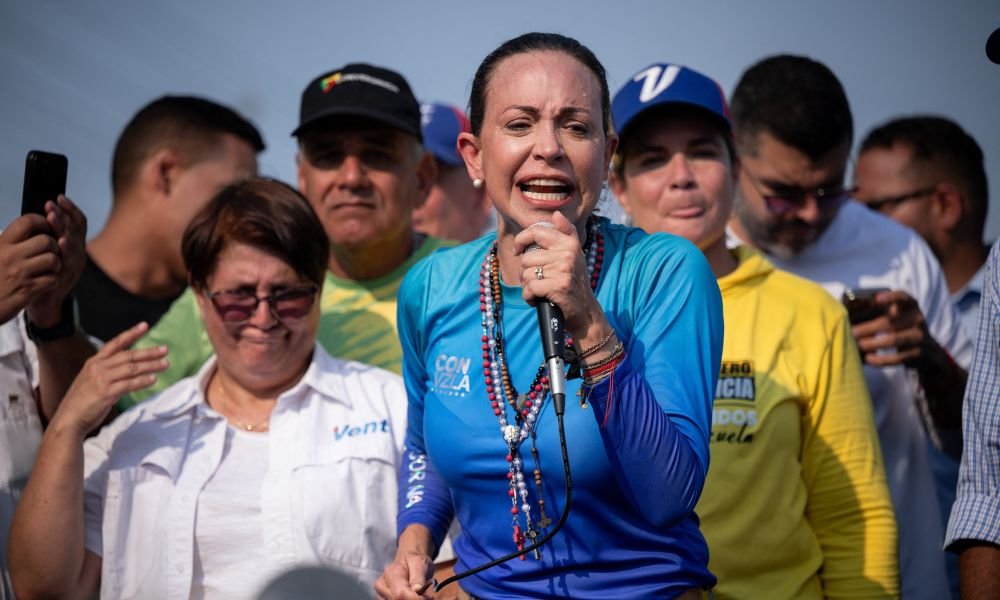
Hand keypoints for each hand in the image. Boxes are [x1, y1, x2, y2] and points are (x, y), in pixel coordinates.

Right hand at [0, 212, 61, 323]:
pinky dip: (52, 280)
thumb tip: (32, 225)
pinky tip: (44, 282)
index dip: (42, 222)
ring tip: (48, 268)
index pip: (27, 221)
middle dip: (54, 246)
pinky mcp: (27, 290)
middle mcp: (10, 256)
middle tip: (49, 253)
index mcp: (2, 244)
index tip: (46, 228)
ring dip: (55, 264)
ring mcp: (20, 273)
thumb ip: (12, 241)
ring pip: (53, 260)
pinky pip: (52, 279)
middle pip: (46, 240)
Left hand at [26, 195, 87, 326]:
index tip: (58, 197)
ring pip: (74, 244)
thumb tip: (43, 211)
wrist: (43, 304)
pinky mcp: (68, 277)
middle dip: (64, 214)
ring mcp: (75, 266)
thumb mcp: (50, 252)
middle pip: (76, 230)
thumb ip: (49, 235)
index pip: (78, 223)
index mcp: (74, 246)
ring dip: (63, 228)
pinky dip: (66, 250)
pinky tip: (60, 241)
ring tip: (53, 216)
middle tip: (51, 203)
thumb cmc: (42, 273)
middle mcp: (79, 254)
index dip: (71, 209)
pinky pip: (69, 261)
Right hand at [49, 322, 167, 436]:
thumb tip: (130, 368)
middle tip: (165, 349)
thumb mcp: (92, 379)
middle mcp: (98, 367)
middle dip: (148, 352)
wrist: (69, 418)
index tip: (145, 326)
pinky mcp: (106, 393)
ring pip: (131, 368)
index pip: (116, 343)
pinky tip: (153, 379)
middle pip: (128, 355)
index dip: (131, 334)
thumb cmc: (82, 401)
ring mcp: (101, 379)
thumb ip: (108, 372)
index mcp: (94, 362)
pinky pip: (129, 384)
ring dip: (150, 366)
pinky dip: (142, 381)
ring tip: (165, 364)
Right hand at [374, 551, 435, 599]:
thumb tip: (417, 590)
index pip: (400, 594)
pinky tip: (412, 596)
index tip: (429, 598)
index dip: (416, 599)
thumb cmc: (414, 562)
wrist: (407, 562)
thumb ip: (418, 577)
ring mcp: (381, 594)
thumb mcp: (420, 563)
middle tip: (427, 596)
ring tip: (419, 594)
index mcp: (390, 573)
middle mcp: (382, 585)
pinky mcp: (384, 599)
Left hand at [513, 211, 609, 344]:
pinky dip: (529, 297)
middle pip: (527, 257)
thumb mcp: (573, 255)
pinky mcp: (558, 286)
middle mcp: (568, 253)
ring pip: (526, 274)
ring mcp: (563, 269)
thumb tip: (556, 214)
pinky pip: (529, 288)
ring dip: (528, 286)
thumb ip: (565, 233)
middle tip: (536, 280)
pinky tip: (537, 300)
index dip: (521, 239)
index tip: (518, 250)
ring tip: (539, 290)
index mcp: (569, 243)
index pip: (537, 231)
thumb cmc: (574, 282)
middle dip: (526, 272)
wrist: (586, 312)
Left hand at [850, 289, 939, 367]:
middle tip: (851, 333)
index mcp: (910, 305)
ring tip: (857, 346)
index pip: (903, 297)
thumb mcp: (897, 316)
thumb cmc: (901, 328)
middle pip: (890, 322)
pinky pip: (898, 357)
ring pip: (894, 339)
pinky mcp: (919, 353)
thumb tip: (847, 316)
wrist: (928, 351)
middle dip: (867, 328)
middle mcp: (917, 318)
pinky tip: (868, 359)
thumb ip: (880, 312)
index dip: (891, 297)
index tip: (877, 299)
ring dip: (873, 344)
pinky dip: (881, 359)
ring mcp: (920, 336)